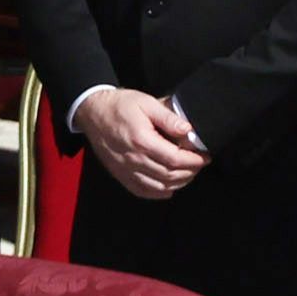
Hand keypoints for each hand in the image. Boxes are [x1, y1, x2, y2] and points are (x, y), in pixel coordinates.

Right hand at [74, 89, 206, 201]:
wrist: (92, 112)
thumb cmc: (119, 105)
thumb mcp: (146, 102)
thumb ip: (168, 117)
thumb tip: (188, 130)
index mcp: (142, 140)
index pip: (175, 159)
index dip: (194, 161)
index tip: (204, 157)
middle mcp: (133, 159)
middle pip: (170, 175)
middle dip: (190, 172)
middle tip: (199, 164)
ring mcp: (125, 169)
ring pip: (159, 187)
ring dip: (178, 183)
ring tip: (187, 173)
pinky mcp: (120, 174)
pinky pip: (142, 191)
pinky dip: (159, 193)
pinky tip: (168, 187)